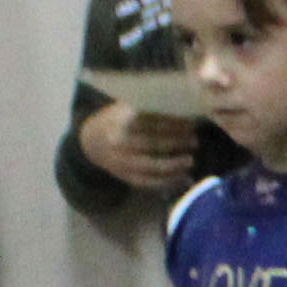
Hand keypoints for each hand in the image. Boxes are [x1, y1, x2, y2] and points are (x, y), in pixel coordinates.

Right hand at [79, 101, 204, 194]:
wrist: (92, 142)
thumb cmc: (118, 119)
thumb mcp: (127, 105)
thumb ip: (150, 105)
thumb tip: (185, 104)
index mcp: (121, 120)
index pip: (151, 122)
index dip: (173, 123)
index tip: (190, 123)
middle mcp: (121, 142)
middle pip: (153, 144)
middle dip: (177, 143)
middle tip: (194, 140)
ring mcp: (123, 161)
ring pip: (153, 166)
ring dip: (175, 165)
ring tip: (190, 160)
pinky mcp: (127, 176)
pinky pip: (151, 182)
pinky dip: (170, 182)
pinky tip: (185, 178)